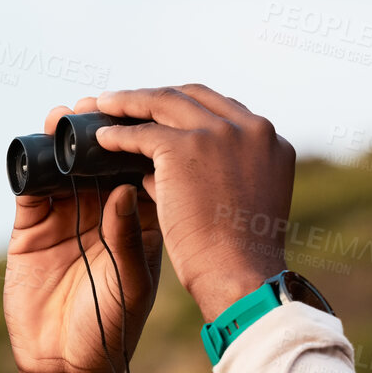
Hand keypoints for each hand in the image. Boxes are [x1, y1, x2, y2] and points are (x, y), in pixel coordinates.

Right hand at [4, 96, 163, 372]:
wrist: (65, 364)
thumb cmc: (111, 329)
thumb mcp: (130, 283)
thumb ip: (128, 238)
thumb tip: (128, 189)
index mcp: (139, 223)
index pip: (143, 172)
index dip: (142, 145)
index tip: (141, 119)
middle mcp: (104, 213)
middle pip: (104, 160)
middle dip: (100, 133)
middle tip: (95, 107)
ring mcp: (66, 217)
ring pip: (66, 166)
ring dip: (64, 141)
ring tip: (63, 117)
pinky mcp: (31, 227)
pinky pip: (30, 186)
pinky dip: (31, 164)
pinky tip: (34, 146)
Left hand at [86, 84, 294, 320]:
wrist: (240, 275)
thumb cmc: (240, 255)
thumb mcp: (240, 202)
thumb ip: (211, 176)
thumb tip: (157, 168)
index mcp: (269, 140)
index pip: (222, 110)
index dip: (188, 108)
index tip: (164, 113)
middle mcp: (250, 128)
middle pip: (193, 96)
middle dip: (157, 97)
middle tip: (128, 103)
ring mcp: (218, 134)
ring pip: (163, 103)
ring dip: (130, 103)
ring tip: (105, 106)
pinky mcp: (184, 148)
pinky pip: (141, 132)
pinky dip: (118, 134)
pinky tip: (101, 138)